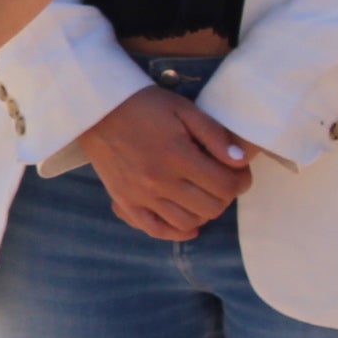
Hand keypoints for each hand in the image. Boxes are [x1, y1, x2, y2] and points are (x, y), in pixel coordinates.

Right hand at [78, 85, 255, 240]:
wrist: (96, 109)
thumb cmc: (144, 105)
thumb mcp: (184, 109)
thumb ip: (214, 135)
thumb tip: (240, 161)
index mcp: (177, 156)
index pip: (226, 186)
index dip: (241, 180)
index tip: (239, 171)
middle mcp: (159, 181)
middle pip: (211, 207)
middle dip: (225, 195)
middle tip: (221, 179)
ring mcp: (140, 195)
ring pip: (188, 222)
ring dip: (203, 212)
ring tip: (202, 194)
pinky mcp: (125, 201)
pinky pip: (156, 230)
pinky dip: (176, 231)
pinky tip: (189, 224)